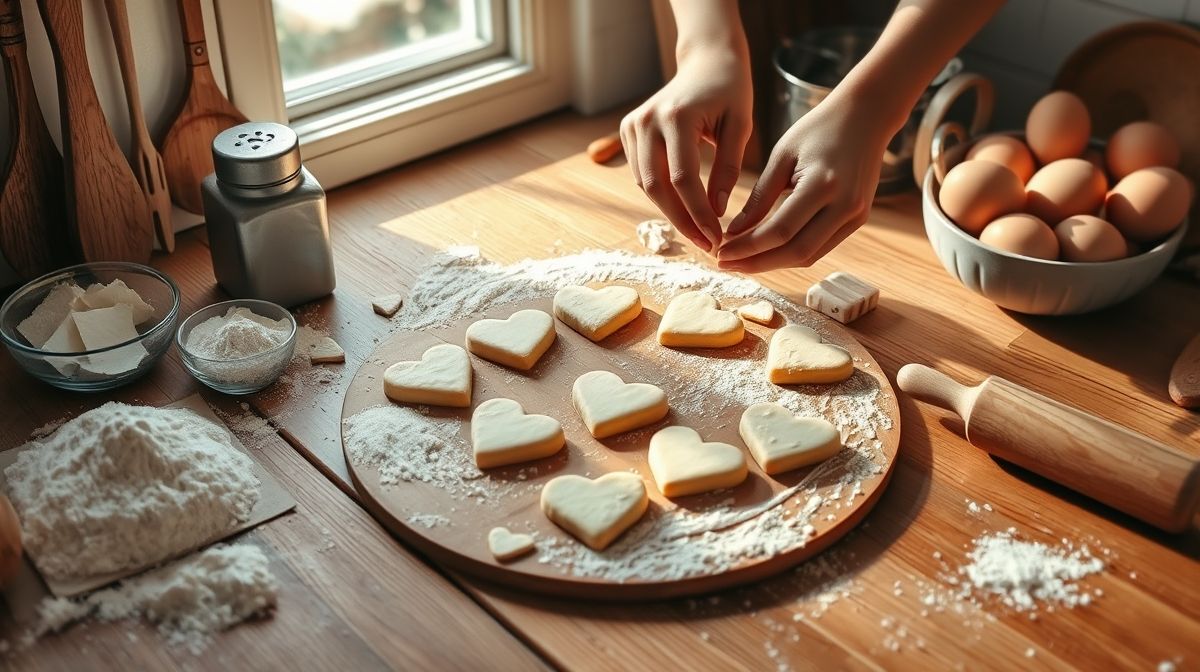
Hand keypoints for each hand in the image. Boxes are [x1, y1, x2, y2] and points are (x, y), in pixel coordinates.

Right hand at [620, 44, 752, 251]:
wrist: (706, 61)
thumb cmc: (730, 91)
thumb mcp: (740, 126)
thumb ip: (727, 168)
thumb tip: (717, 211)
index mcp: (676, 116)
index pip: (682, 179)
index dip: (699, 214)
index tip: (717, 237)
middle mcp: (647, 120)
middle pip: (657, 186)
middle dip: (682, 221)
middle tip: (706, 244)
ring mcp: (633, 125)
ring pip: (646, 184)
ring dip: (671, 212)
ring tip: (698, 231)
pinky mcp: (628, 130)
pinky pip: (643, 174)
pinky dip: (662, 195)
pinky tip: (685, 209)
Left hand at [716, 96, 889, 271]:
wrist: (866, 116)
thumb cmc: (819, 128)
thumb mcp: (782, 156)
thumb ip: (760, 197)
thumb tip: (735, 232)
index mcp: (823, 184)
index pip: (780, 231)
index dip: (748, 248)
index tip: (721, 253)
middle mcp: (845, 206)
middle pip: (796, 252)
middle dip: (757, 263)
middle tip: (725, 264)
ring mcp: (855, 216)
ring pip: (809, 256)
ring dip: (773, 263)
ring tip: (742, 261)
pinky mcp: (858, 220)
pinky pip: (821, 247)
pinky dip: (792, 253)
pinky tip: (767, 251)